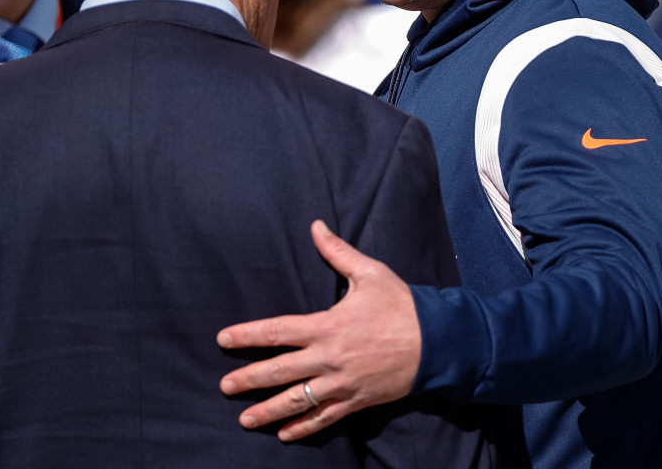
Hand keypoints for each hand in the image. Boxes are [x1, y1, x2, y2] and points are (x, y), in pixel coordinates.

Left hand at [216, 220, 420, 440]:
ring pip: (297, 401)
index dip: (247, 336)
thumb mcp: (370, 273)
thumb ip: (338, 252)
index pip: (277, 331)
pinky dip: (303, 428)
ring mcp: (342, 384)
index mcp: (327, 326)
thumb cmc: (403, 305)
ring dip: (268, 411)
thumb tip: (315, 226)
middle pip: (279, 372)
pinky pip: (325, 418)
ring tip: (244, 420)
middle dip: (249, 380)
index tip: (223, 339)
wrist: (438, 343)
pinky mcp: (357, 400)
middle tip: (224, 387)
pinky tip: (285, 434)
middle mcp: (329, 358)